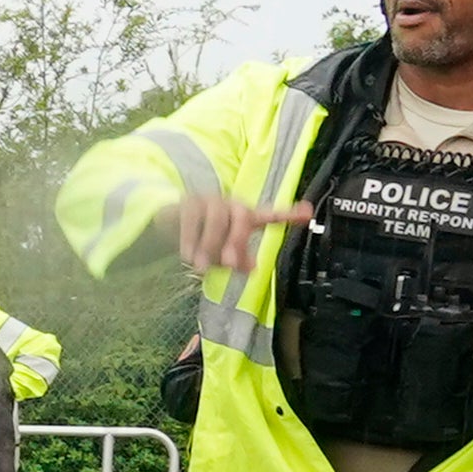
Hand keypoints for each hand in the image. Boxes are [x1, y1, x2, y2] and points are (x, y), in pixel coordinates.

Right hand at [174, 187, 308, 276]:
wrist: (164, 230)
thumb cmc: (199, 241)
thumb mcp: (219, 257)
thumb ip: (236, 261)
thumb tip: (252, 268)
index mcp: (243, 219)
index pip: (269, 217)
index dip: (288, 215)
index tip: (308, 213)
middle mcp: (230, 207)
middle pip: (243, 218)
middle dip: (236, 241)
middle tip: (227, 263)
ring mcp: (210, 203)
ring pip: (217, 221)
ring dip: (208, 246)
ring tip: (199, 266)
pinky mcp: (188, 203)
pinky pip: (192, 220)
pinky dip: (189, 240)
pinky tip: (186, 255)